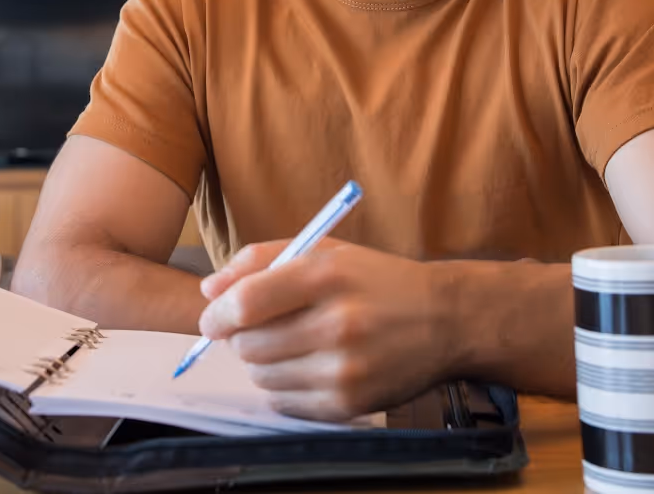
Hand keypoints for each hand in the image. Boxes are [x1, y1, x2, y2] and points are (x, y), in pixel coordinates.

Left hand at [197, 239, 454, 420]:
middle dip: (242, 339)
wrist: (445, 320)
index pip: (247, 303)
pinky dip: (283, 388)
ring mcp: (346, 369)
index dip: (218, 316)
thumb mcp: (322, 249)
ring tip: (290, 345)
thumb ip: (258, 261)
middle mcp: (337, 325)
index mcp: (326, 277)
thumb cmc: (375, 280)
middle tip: (262, 329)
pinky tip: (305, 367)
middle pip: (249, 345)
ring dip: (262, 363)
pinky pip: (286, 403)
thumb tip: (208, 291)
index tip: (212, 321)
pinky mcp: (351, 404)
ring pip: (263, 377)